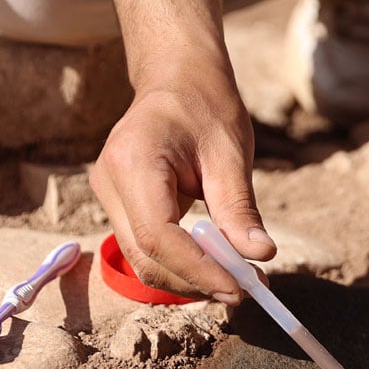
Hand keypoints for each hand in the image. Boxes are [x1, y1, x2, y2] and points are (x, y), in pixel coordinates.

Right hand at [89, 62, 275, 302]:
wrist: (177, 79)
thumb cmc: (206, 106)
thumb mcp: (231, 154)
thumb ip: (240, 208)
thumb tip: (261, 256)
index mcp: (133, 162)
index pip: (158, 236)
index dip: (197, 270)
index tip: (238, 289)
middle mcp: (109, 182)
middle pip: (146, 257)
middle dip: (196, 281)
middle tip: (246, 289)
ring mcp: (108, 195)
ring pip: (143, 260)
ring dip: (189, 278)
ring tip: (237, 278)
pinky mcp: (118, 204)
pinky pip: (146, 248)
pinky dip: (181, 264)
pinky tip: (216, 265)